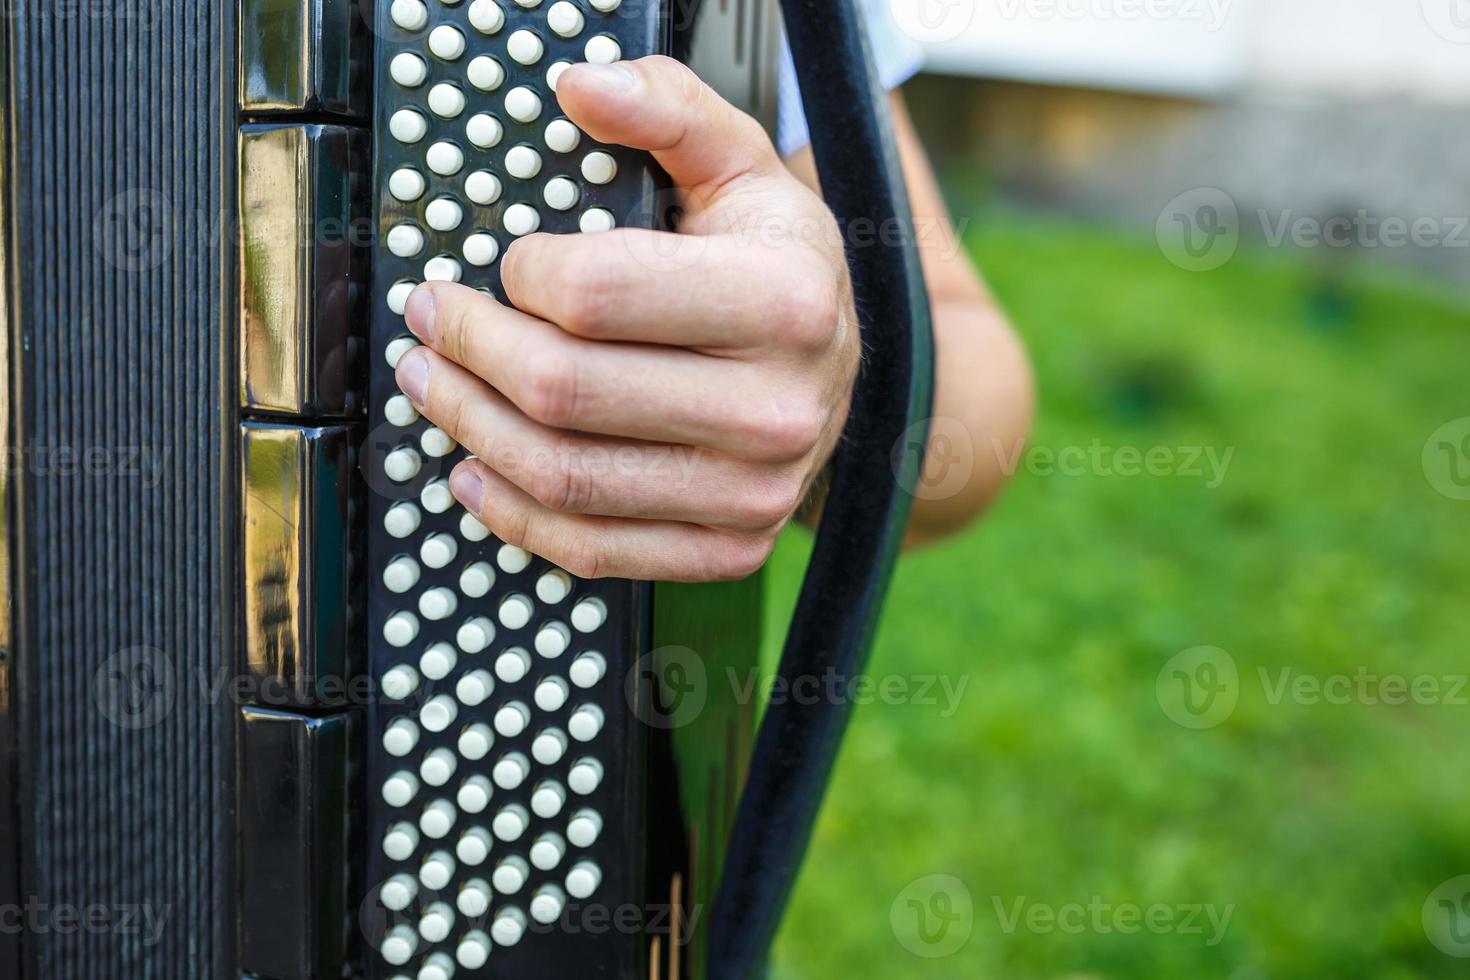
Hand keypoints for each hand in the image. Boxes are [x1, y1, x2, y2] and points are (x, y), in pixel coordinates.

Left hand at [395, 56, 859, 581]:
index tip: (502, 262)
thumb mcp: (742, 167)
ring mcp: (756, 492)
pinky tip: (474, 471)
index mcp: (784, 299)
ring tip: (433, 386)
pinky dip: (514, 517)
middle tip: (430, 321)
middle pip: (564, 391)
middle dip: (469, 349)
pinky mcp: (731, 547)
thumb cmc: (778, 265)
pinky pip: (593, 550)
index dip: (518, 276)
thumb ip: (667, 110)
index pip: (594, 294)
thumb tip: (581, 84)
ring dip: (470, 428)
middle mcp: (779, 408)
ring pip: (564, 476)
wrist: (844, 372)